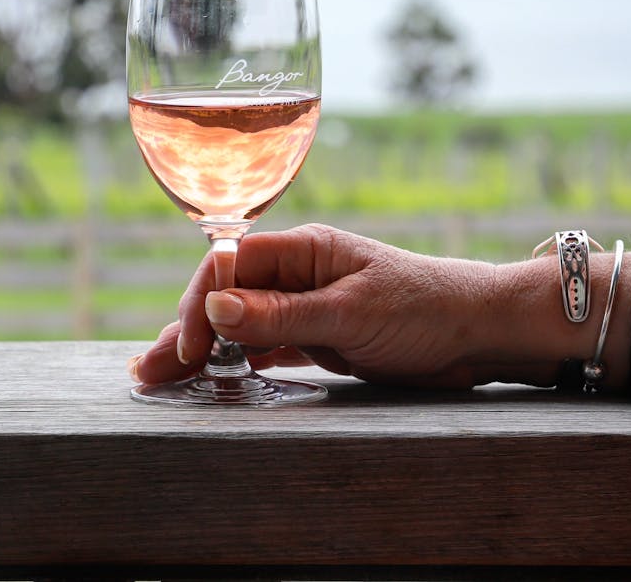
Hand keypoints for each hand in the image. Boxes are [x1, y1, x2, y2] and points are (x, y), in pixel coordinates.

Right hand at [129, 224, 542, 389]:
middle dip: (182, 332)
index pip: (227, 266)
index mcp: (303, 251)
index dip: (198, 304)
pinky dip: (233, 363)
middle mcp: (296, 275)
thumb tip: (212, 305)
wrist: (483, 335)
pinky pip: (262, 348)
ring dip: (200, 350)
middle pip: (222, 297)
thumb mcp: (350, 314)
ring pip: (236, 326)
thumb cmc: (427, 310)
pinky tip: (208, 378)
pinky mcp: (317, 339)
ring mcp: (304, 307)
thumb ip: (281, 313)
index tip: (187, 347)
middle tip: (148, 372)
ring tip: (159, 377)